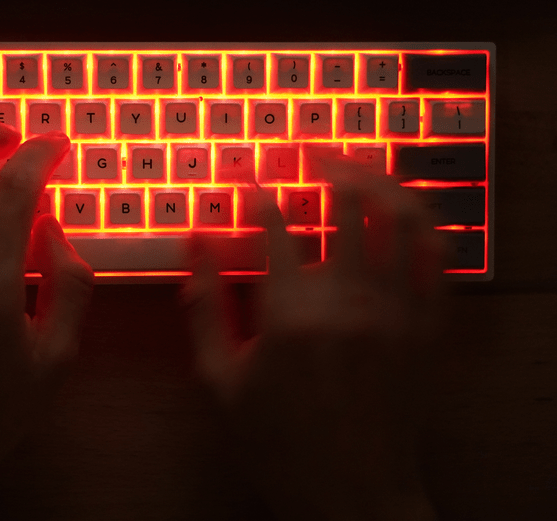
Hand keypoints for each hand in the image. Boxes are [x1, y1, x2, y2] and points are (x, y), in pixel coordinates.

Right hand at [184, 156, 443, 520]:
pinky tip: (403, 209)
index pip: (273, 226)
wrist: (351, 496)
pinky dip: (422, 223)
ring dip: (377, 177)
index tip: (246, 175)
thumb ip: (203, 306)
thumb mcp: (220, 380)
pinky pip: (438, 259)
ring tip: (355, 161)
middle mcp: (351, 302)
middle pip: (347, 204)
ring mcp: (398, 312)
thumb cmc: (279, 442)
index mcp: (292, 315)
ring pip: (401, 217)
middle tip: (305, 146)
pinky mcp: (428, 329)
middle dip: (323, 162)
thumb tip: (193, 244)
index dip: (256, 190)